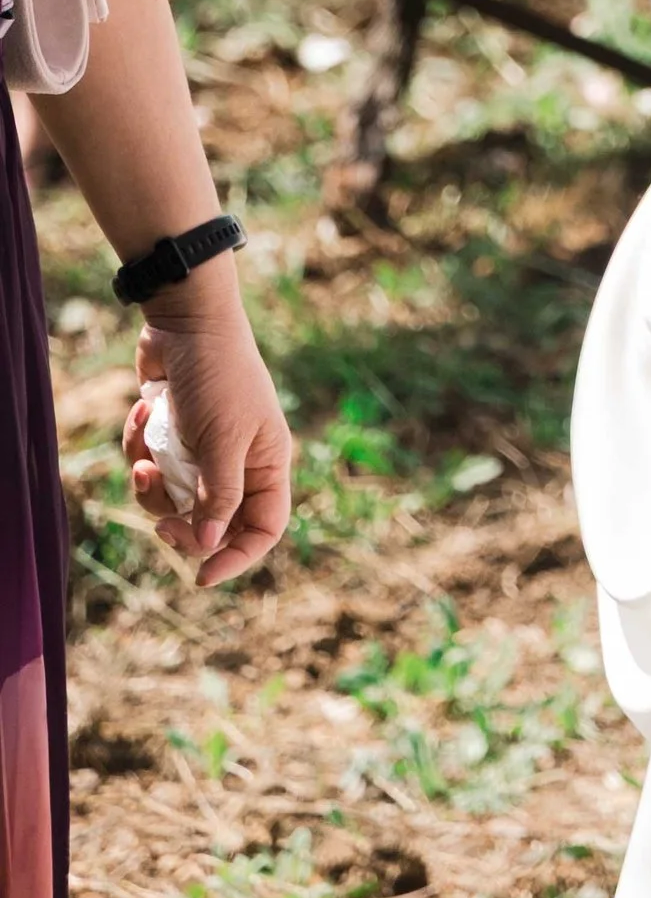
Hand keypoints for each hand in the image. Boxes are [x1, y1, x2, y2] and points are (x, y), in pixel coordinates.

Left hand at [122, 281, 291, 588]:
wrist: (184, 321)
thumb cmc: (218, 377)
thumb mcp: (223, 440)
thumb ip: (220, 496)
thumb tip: (210, 546)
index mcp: (265, 464)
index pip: (263, 527)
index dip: (237, 557)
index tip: (202, 576)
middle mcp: (237, 461)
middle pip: (211, 522)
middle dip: (180, 525)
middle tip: (160, 524)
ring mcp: (201, 448)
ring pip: (172, 498)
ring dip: (150, 486)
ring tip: (142, 461)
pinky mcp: (169, 434)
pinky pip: (148, 464)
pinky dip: (137, 444)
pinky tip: (143, 411)